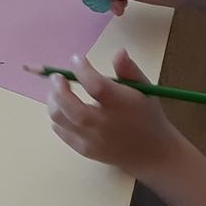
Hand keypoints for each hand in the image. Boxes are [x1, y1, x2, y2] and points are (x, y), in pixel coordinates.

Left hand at [47, 51, 187, 174]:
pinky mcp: (83, 150)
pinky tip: (64, 107)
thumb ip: (129, 70)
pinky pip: (60, 131)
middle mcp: (104, 125)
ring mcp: (91, 140)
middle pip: (70, 107)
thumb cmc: (146, 115)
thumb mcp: (144, 89)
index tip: (77, 59)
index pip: (96, 86)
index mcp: (122, 106)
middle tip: (56, 76)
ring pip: (59, 119)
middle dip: (58, 88)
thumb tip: (118, 51)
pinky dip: (57, 116)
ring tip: (58, 91)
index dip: (82, 70)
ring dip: (53, 100)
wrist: (152, 153)